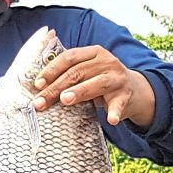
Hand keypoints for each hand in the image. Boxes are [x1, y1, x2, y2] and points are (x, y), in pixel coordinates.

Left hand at [31, 44, 155, 127]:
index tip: (38, 84)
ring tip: (65, 100)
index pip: (69, 57)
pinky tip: (111, 120)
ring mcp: (118, 78)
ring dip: (80, 92)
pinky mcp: (126, 95)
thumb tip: (39, 87)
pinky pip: (119, 104)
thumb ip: (70, 73)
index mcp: (94, 52)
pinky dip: (114, 112)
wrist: (134, 91)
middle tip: (41, 101)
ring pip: (96, 84)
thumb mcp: (88, 72)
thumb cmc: (101, 81)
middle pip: (78, 72)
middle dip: (56, 87)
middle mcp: (107, 62)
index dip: (52, 70)